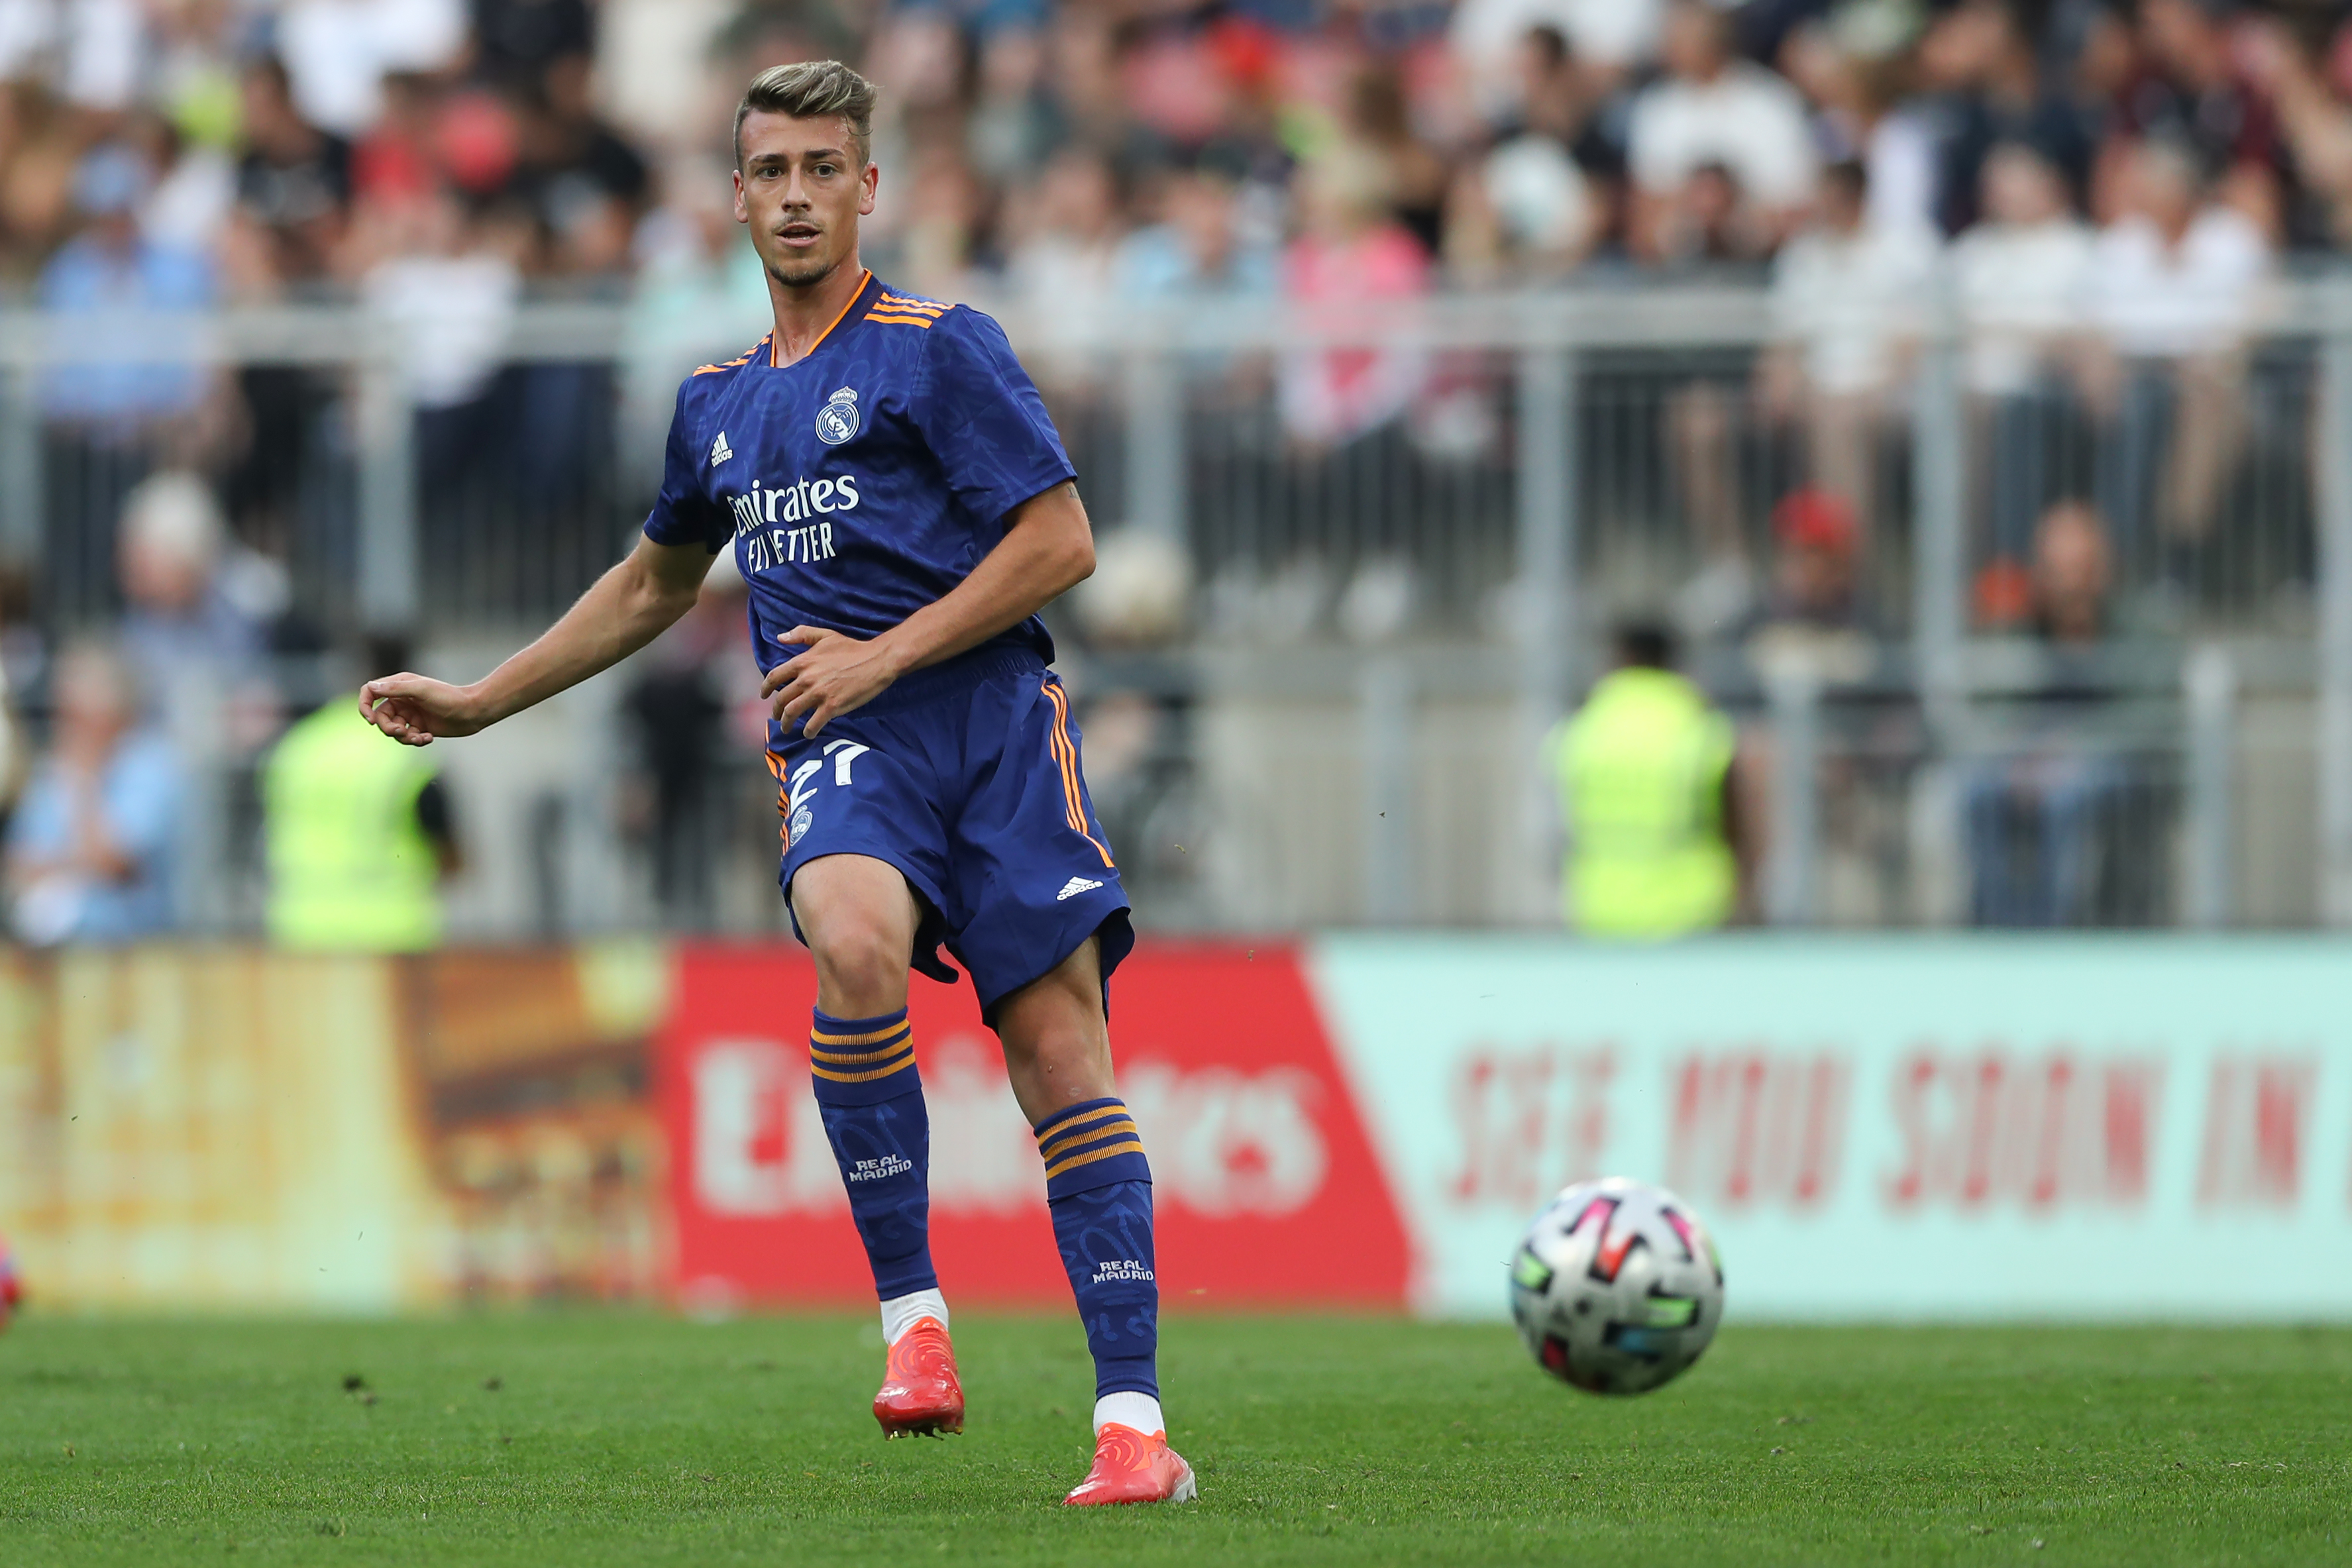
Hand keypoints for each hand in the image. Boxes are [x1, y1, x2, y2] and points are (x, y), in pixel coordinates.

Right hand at [359, 673, 489, 746]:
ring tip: (419, 737)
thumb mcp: (422, 690)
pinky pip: (407, 738)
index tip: (371, 720)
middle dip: (388, 727)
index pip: (370, 692)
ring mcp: (410, 714)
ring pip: (393, 730)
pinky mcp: (419, 727)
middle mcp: (402, 699)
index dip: (364, 706)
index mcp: (399, 686)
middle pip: (380, 716)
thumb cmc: (449, 697)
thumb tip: (371, 686)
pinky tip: (428, 738)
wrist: (473, 712)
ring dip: (403, 737)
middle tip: (401, 732)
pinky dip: (415, 740)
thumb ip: (396, 688)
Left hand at [761, 626, 906, 737]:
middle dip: (776, 711)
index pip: (774, 677)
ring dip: (787, 724)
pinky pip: (813, 724)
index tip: (764, 695)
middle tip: (777, 717)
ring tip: (787, 728)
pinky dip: (808, 731)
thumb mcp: (825, 635)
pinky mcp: (832, 706)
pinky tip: (809, 733)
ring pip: (793, 713)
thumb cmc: (852, 648)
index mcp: (803, 662)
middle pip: (782, 699)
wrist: (875, 661)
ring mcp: (818, 694)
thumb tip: (780, 638)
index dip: (766, 688)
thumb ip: (801, 635)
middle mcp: (806, 679)